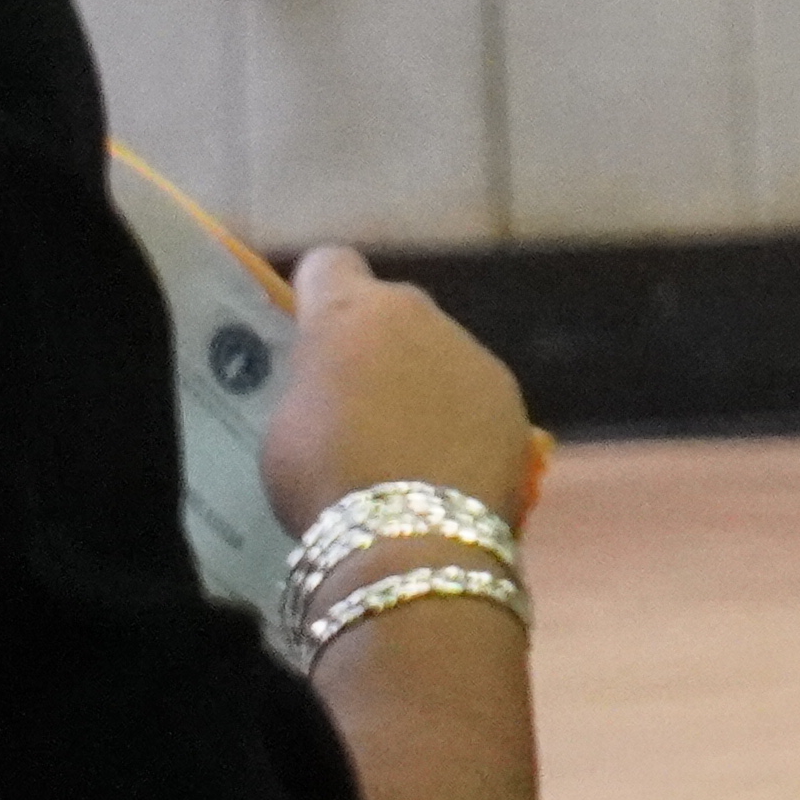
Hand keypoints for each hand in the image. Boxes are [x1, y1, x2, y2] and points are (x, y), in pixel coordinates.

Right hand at [261, 245, 541, 531]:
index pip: (330, 264)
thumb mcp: (286, 424)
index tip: (309, 330)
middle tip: (357, 401)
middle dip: (376, 343)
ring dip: (423, 382)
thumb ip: (312, 381)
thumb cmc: (323, 476)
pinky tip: (445, 467)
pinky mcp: (514, 399)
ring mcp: (475, 353)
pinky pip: (475, 398)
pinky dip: (461, 420)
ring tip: (405, 445)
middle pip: (392, 310)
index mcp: (350, 311)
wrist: (410, 535)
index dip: (317, 293)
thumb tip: (333, 379)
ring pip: (441, 353)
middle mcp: (421, 314)